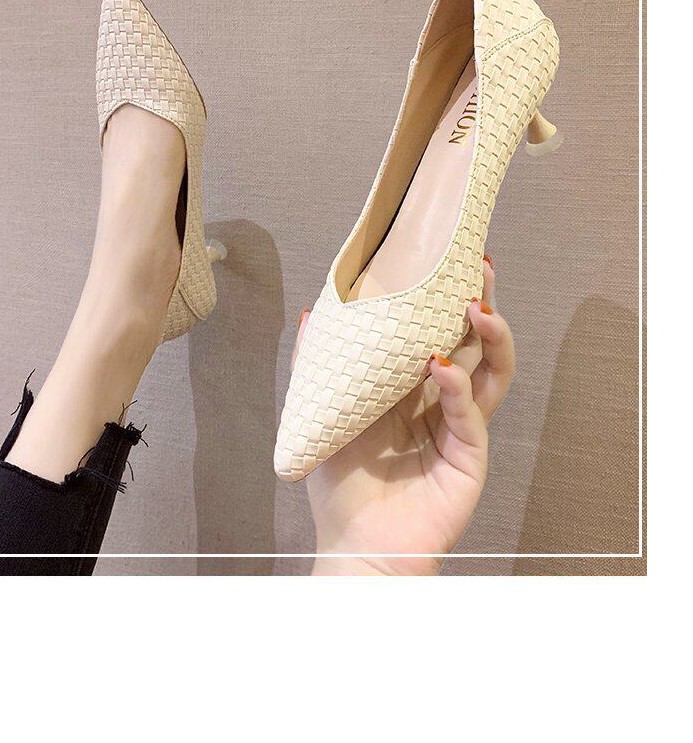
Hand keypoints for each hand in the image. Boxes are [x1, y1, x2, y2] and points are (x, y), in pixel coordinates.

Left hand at [297, 258, 513, 574]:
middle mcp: (441, 401)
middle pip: (474, 342)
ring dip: (490, 337)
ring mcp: (460, 428)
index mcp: (411, 388)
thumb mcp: (322, 413)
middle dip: (482, 301)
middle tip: (481, 265)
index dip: (445, 298)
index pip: (439, 331)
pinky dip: (456, 387)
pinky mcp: (470, 457)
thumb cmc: (341, 485)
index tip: (447, 257)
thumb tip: (313, 310)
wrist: (355, 546)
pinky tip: (440, 366)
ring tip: (477, 306)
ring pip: (491, 372)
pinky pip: (469, 414)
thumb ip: (318, 364)